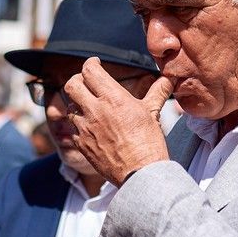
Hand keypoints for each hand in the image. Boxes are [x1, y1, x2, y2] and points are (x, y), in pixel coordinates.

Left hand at [64, 57, 173, 184]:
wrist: (140, 173)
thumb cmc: (148, 143)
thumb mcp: (153, 113)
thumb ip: (157, 92)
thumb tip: (168, 80)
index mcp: (113, 98)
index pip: (90, 70)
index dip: (91, 63)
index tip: (95, 64)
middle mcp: (95, 110)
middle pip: (71, 85)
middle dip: (77, 80)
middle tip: (87, 83)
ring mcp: (85, 128)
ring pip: (70, 107)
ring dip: (77, 104)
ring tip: (89, 107)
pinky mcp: (81, 144)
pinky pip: (73, 128)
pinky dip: (79, 124)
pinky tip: (91, 127)